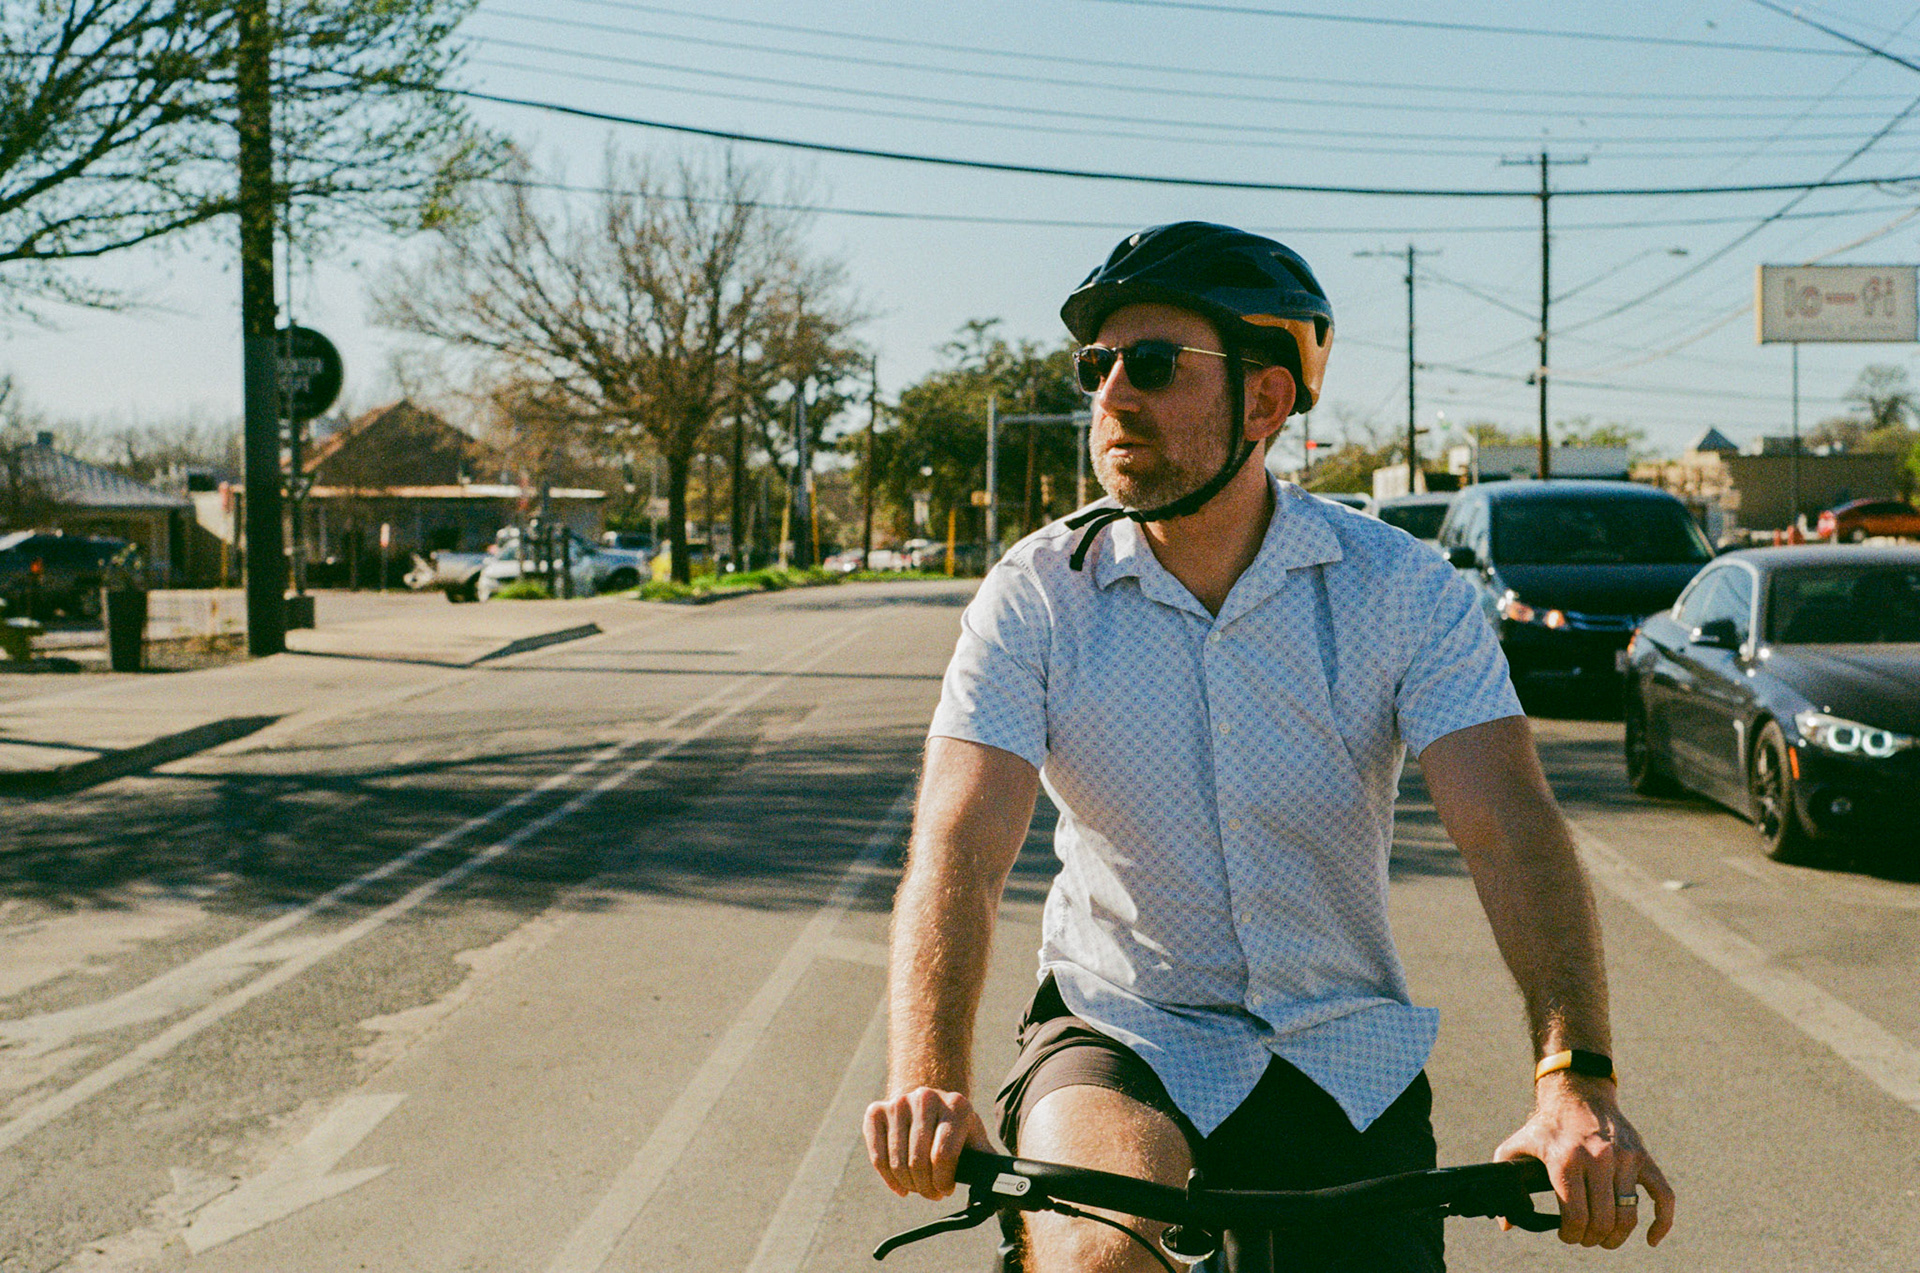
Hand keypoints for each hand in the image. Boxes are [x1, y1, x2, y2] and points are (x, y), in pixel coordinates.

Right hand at [864, 1087, 992, 1199]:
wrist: (928, 1103)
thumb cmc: (954, 1130)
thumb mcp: (974, 1140)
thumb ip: (986, 1164)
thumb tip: (995, 1190)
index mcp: (956, 1105)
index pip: (943, 1155)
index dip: (943, 1182)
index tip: (946, 1191)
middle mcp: (926, 1097)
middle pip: (919, 1161)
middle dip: (926, 1187)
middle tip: (932, 1193)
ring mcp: (899, 1102)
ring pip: (897, 1162)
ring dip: (909, 1185)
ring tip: (919, 1188)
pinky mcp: (876, 1111)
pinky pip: (877, 1156)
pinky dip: (888, 1178)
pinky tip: (900, 1185)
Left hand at [1494, 1074, 1674, 1249]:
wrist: (1578, 1094)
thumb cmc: (1546, 1126)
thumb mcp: (1517, 1146)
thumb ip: (1506, 1180)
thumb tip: (1506, 1223)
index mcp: (1566, 1159)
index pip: (1575, 1217)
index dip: (1571, 1235)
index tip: (1566, 1234)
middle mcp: (1598, 1158)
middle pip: (1603, 1220)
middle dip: (1592, 1238)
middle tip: (1584, 1237)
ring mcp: (1625, 1158)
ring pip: (1629, 1215)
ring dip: (1618, 1236)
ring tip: (1605, 1238)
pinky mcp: (1643, 1157)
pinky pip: (1663, 1196)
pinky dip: (1662, 1222)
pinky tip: (1650, 1239)